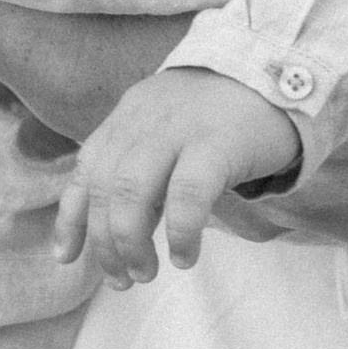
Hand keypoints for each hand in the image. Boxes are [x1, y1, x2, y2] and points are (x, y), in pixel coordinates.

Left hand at [56, 65, 301, 284]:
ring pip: (133, 191)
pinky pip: (187, 194)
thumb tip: (115, 228)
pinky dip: (180, 232)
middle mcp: (145, 119)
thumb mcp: (169, 126)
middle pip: (107, 186)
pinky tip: (185, 256)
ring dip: (131, 242)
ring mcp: (180, 129)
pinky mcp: (218, 142)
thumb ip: (141, 162)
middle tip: (121, 278)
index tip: (66, 257)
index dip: (71, 217)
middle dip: (105, 242)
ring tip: (146, 273)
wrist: (281, 69)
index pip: (88, 168)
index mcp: (129, 115)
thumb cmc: (224, 113)